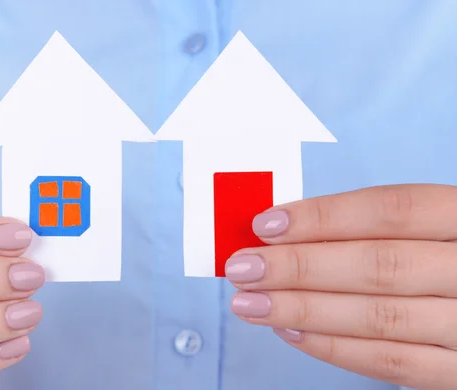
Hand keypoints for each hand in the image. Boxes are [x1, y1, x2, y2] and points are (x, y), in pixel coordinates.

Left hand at [226, 184, 456, 389]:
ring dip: (303, 309)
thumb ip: (363, 228)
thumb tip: (279, 231)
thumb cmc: (437, 256)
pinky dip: (334, 348)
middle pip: (380, 265)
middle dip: (299, 267)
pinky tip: (289, 331)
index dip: (323, 216)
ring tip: (251, 303)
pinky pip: (394, 363)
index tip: (265, 224)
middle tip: (243, 268)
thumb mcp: (423, 228)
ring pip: (381, 318)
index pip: (391, 210)